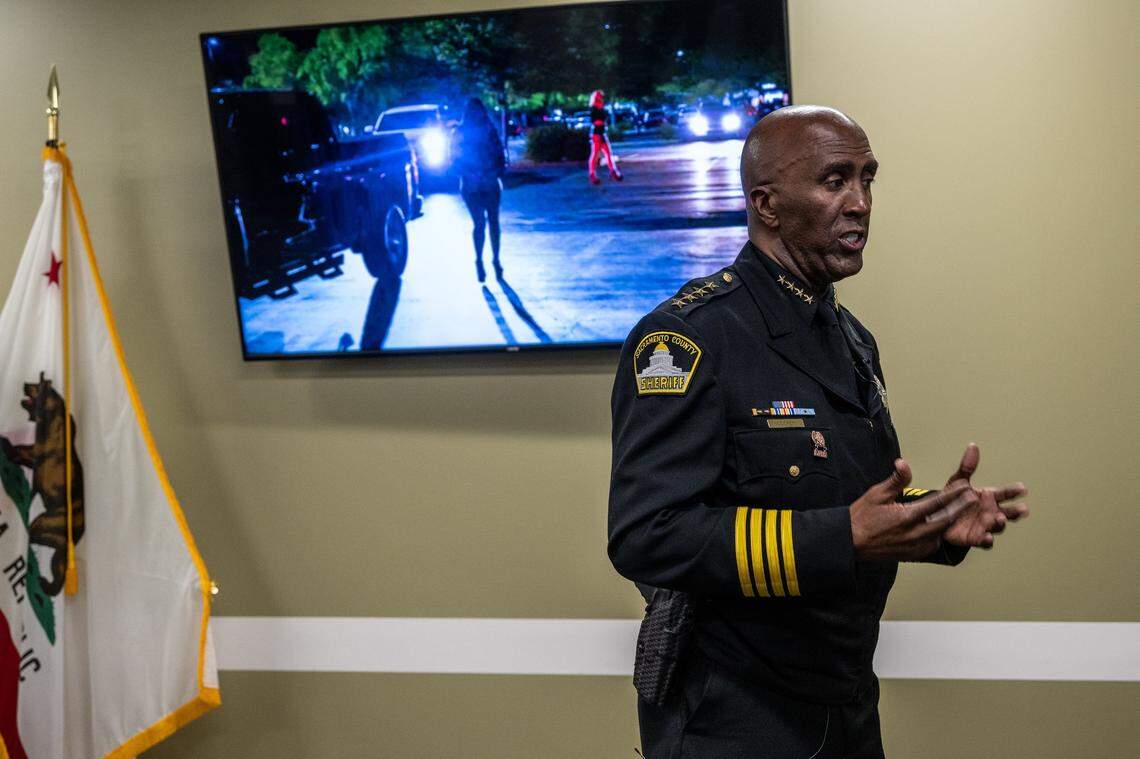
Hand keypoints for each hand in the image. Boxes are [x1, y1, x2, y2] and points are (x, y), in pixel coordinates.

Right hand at [851, 459, 977, 560]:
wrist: (849, 543)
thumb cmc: (861, 516)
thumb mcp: (876, 494)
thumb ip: (896, 480)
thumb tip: (904, 463)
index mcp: (906, 516)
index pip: (937, 502)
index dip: (954, 493)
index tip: (966, 485)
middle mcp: (915, 533)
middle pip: (946, 519)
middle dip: (962, 507)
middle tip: (974, 498)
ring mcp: (915, 546)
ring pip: (942, 533)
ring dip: (953, 522)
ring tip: (963, 511)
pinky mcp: (913, 554)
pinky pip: (934, 543)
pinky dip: (941, 534)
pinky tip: (944, 526)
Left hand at [941, 443, 1028, 548]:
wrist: (940, 518)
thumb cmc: (954, 498)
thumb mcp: (959, 481)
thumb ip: (967, 467)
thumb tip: (973, 445)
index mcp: (990, 498)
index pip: (1005, 494)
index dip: (1014, 491)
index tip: (1023, 488)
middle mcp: (992, 512)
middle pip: (1009, 512)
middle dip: (1016, 511)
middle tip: (1023, 509)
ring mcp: (986, 526)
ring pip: (998, 526)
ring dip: (1001, 523)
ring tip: (1000, 518)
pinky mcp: (976, 538)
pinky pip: (984, 541)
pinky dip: (987, 540)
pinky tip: (988, 537)